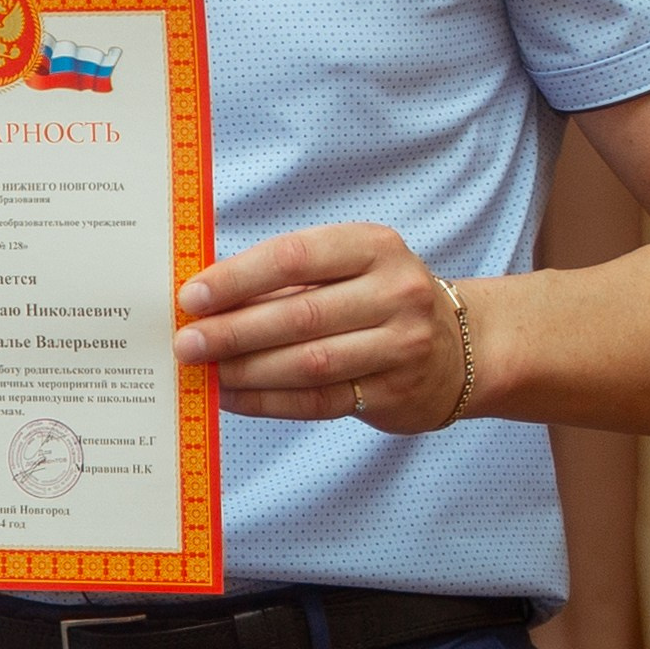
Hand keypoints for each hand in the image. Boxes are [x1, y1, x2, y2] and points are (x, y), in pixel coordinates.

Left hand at [172, 225, 468, 432]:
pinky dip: (269, 401)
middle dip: (233, 331)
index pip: (296, 256)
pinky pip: (319, 401)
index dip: (238, 278)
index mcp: (375, 247)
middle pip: (300, 315)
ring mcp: (402, 346)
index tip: (192, 296)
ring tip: (206, 371)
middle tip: (187, 343)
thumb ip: (288, 279)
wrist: (463, 349)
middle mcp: (396, 293)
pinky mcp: (396, 393)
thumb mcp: (352, 268)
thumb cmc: (381, 299)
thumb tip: (205, 299)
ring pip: (309, 363)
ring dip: (248, 370)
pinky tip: (233, 396)